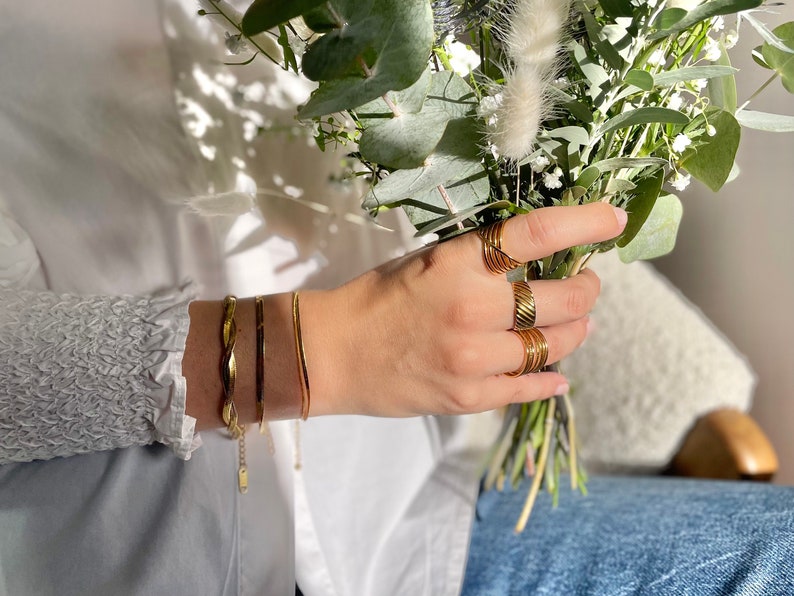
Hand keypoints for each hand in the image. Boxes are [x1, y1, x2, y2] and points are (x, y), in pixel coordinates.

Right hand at [302, 202, 626, 416]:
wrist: (334, 354)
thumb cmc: (379, 298)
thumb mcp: (429, 261)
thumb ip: (481, 259)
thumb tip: (539, 256)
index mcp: (458, 264)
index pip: (536, 234)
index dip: (584, 223)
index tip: (613, 219)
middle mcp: (472, 308)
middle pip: (563, 298)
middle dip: (587, 289)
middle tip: (587, 285)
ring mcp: (473, 358)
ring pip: (555, 345)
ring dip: (576, 331)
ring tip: (575, 325)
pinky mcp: (469, 396)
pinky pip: (530, 387)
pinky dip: (550, 379)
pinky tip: (557, 374)